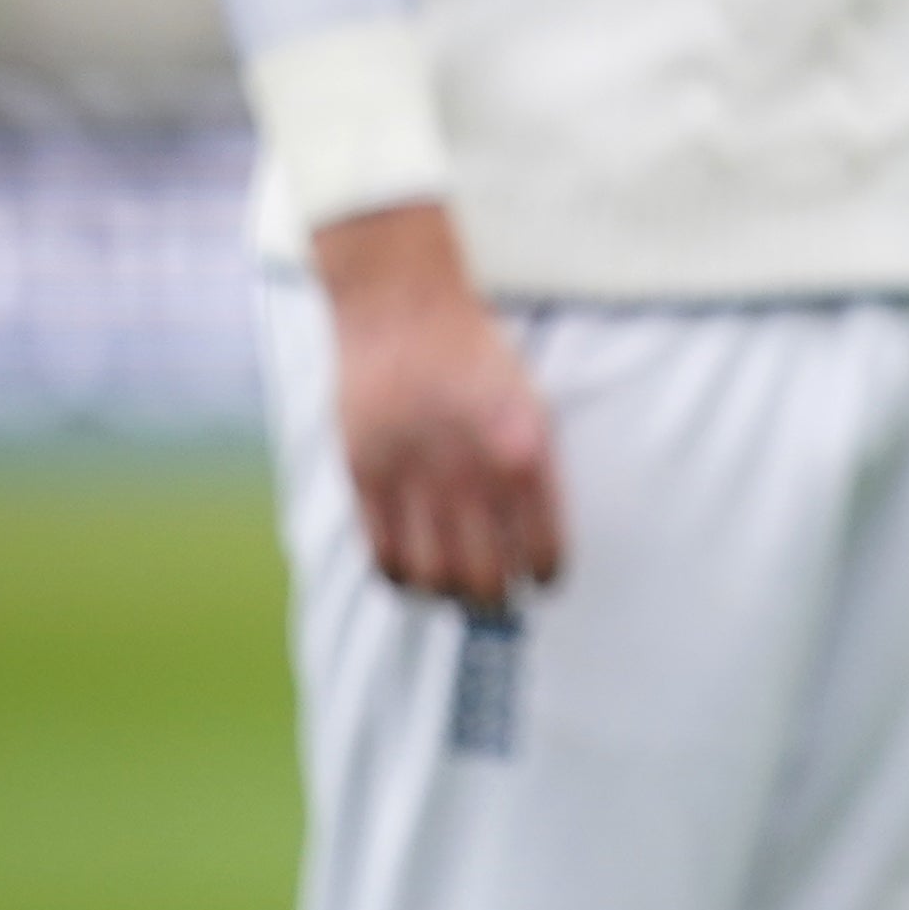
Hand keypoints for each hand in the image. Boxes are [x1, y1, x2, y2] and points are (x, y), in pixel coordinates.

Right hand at [313, 202, 566, 609]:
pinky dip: (402, 578)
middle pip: (484, 576)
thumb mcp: (531, 407)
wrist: (404, 310)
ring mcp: (412, 474)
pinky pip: (382, 555)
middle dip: (497, 600)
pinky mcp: (364, 475)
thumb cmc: (478, 361)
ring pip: (432, 577)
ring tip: (457, 592)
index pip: (541, 547)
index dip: (544, 577)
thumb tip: (531, 548)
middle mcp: (469, 469)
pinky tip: (415, 576)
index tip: (544, 583)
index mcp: (524, 451)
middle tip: (500, 600)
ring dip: (448, 595)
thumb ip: (534, 475)